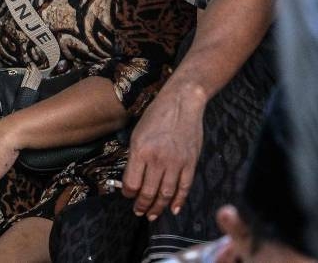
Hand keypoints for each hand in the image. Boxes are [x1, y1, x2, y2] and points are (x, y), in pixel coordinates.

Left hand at [122, 83, 204, 219]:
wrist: (181, 103)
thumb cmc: (156, 116)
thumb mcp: (137, 133)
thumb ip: (135, 156)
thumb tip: (133, 178)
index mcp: (140, 151)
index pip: (131, 182)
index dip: (128, 193)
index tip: (127, 196)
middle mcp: (157, 159)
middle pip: (148, 192)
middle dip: (141, 205)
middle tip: (138, 211)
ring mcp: (176, 162)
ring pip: (166, 194)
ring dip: (158, 208)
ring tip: (152, 214)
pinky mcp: (190, 163)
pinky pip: (184, 187)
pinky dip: (178, 200)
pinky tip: (172, 209)